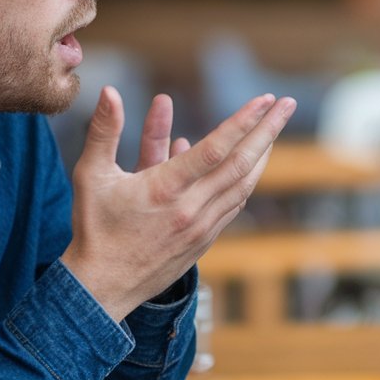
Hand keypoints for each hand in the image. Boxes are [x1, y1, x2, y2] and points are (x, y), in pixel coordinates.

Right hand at [62, 86, 295, 320]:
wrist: (102, 288)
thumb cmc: (94, 228)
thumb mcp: (92, 175)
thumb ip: (104, 131)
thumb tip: (109, 91)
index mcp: (165, 189)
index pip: (215, 148)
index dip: (243, 121)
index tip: (265, 100)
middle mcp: (190, 208)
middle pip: (241, 164)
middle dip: (268, 131)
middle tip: (287, 105)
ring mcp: (201, 227)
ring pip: (244, 186)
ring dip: (263, 155)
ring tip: (274, 129)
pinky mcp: (204, 240)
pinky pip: (234, 205)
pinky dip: (246, 180)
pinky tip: (252, 165)